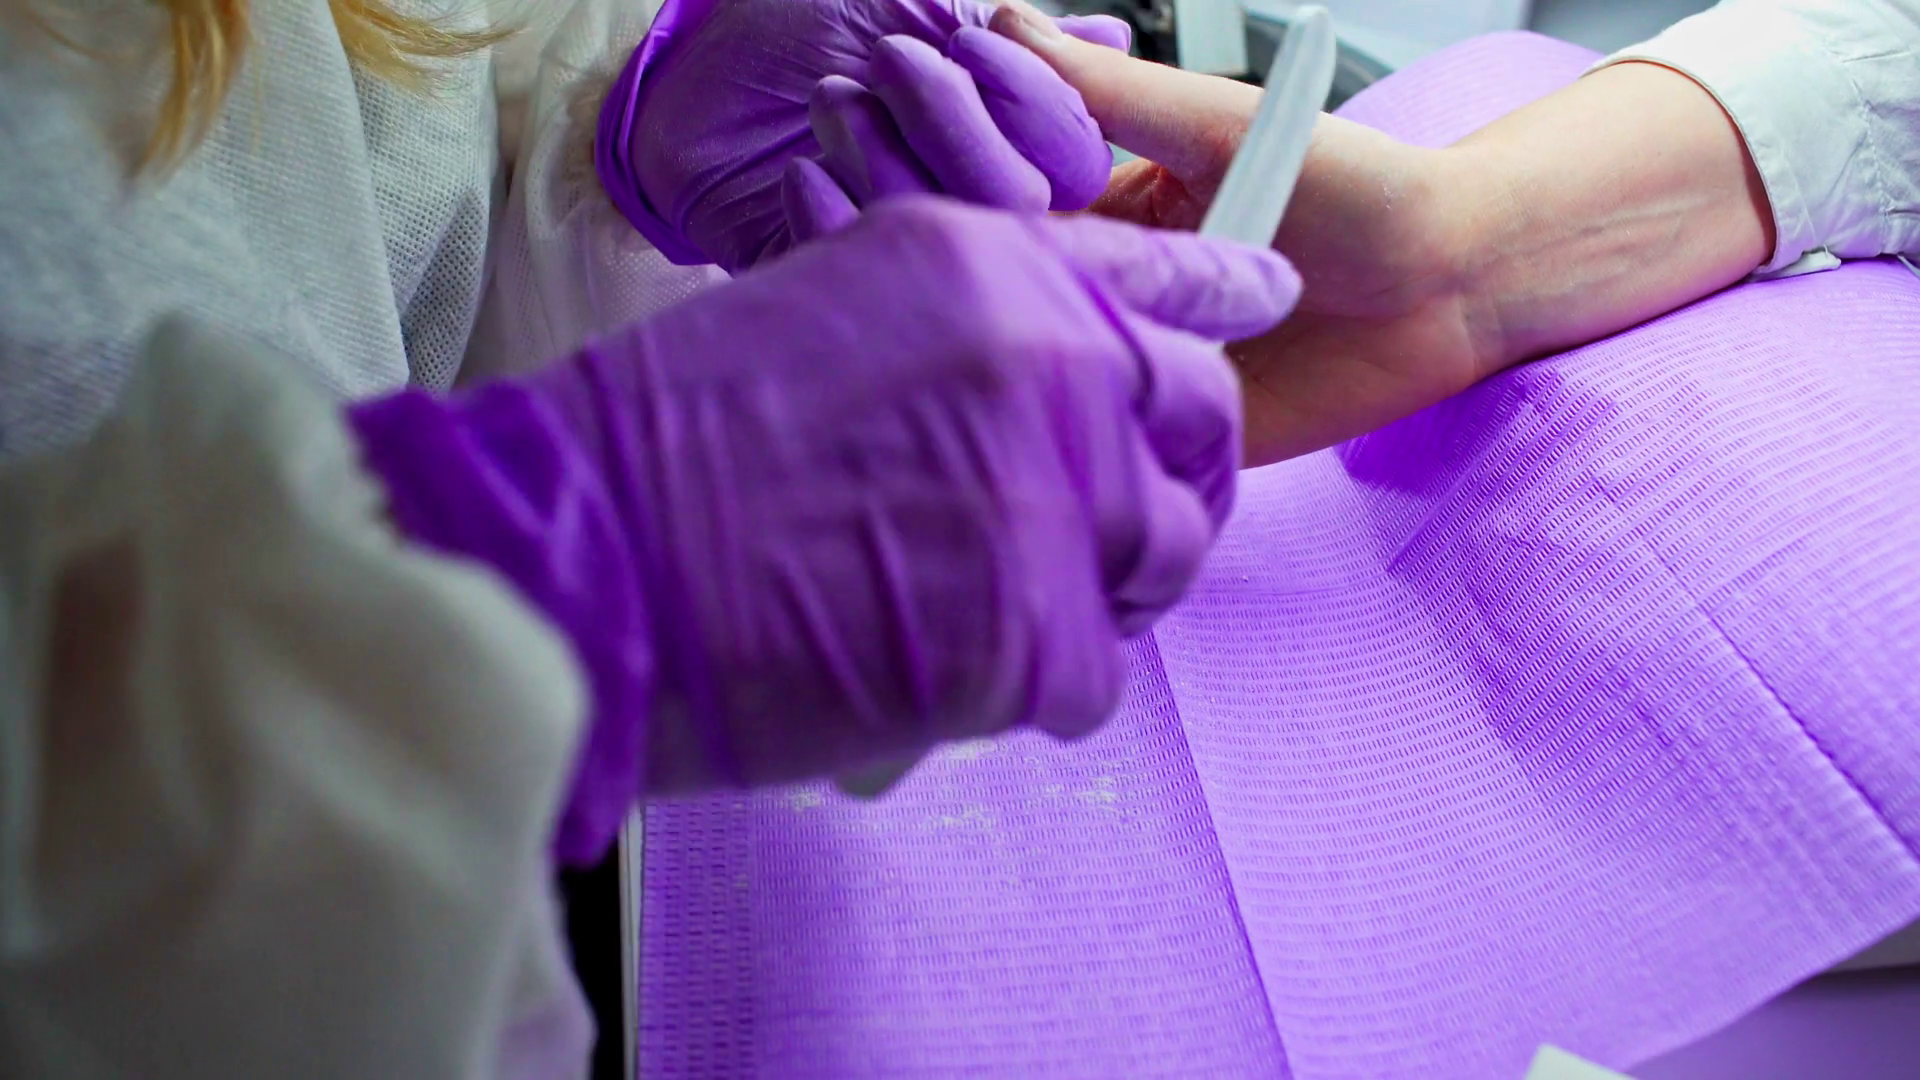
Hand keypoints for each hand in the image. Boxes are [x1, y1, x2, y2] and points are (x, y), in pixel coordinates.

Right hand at [350, 198, 1298, 856]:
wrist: (584, 567)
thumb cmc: (672, 448)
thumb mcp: (830, 317)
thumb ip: (973, 324)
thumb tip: (1075, 365)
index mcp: (991, 271)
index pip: (1166, 282)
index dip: (1217, 303)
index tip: (1263, 300)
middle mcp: (1049, 364)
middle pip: (1199, 425)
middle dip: (1165, 476)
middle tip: (1099, 526)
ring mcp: (1055, 500)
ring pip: (1164, 557)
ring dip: (1098, 588)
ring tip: (987, 603)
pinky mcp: (1038, 636)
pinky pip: (1096, 676)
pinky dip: (1032, 686)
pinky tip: (943, 665)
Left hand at [596, 0, 1131, 272]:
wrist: (695, 71)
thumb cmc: (808, 26)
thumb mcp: (921, 4)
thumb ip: (1014, 36)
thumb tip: (1111, 39)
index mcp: (1012, 148)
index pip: (1075, 160)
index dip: (1030, 100)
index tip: (969, 38)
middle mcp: (972, 214)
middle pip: (1019, 204)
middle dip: (948, 116)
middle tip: (885, 59)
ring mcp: (909, 261)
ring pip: (944, 234)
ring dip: (880, 148)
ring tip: (831, 102)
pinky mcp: (841, 293)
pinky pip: (861, 272)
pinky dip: (828, 208)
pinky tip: (802, 171)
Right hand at [996, 20, 1775, 465]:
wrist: (1456, 284)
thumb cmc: (1358, 189)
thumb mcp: (1216, 127)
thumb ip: (1110, 94)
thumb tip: (1005, 24)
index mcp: (1110, 211)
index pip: (1004, 219)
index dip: (962, 221)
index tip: (914, 214)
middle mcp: (1118, 288)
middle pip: (1017, 302)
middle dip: (983, 303)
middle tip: (954, 303)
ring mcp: (1146, 360)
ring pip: (1057, 377)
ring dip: (1028, 375)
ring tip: (982, 369)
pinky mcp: (1183, 425)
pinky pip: (1119, 439)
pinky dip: (1090, 435)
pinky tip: (1057, 424)